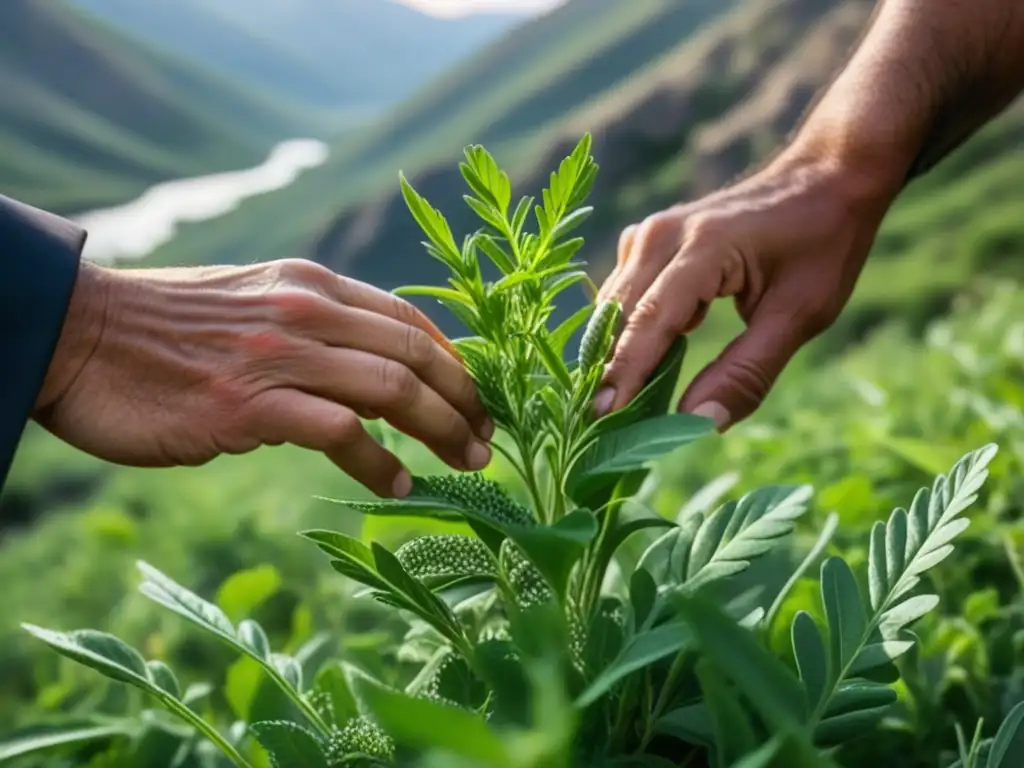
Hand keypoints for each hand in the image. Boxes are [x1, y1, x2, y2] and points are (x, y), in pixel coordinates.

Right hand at [33, 258, 492, 496]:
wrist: (82, 334)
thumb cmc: (168, 329)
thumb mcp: (252, 301)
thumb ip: (311, 325)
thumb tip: (365, 374)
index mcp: (311, 283)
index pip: (408, 319)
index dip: (455, 362)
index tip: (476, 398)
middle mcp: (307, 309)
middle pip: (415, 353)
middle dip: (464, 399)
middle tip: (487, 438)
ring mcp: (280, 353)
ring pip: (393, 387)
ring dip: (441, 429)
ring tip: (466, 463)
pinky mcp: (250, 403)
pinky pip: (340, 431)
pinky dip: (378, 462)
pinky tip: (397, 486)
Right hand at [594, 154, 896, 428]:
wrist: (825, 176)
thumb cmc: (821, 244)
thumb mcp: (800, 315)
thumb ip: (747, 372)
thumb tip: (698, 424)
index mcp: (703, 248)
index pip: (650, 321)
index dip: (624, 373)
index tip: (600, 418)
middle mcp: (661, 235)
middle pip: (618, 316)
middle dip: (606, 371)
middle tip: (594, 428)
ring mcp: (648, 232)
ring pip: (612, 306)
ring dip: (611, 353)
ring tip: (611, 406)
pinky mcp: (647, 239)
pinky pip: (622, 294)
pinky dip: (624, 331)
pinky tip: (639, 363)